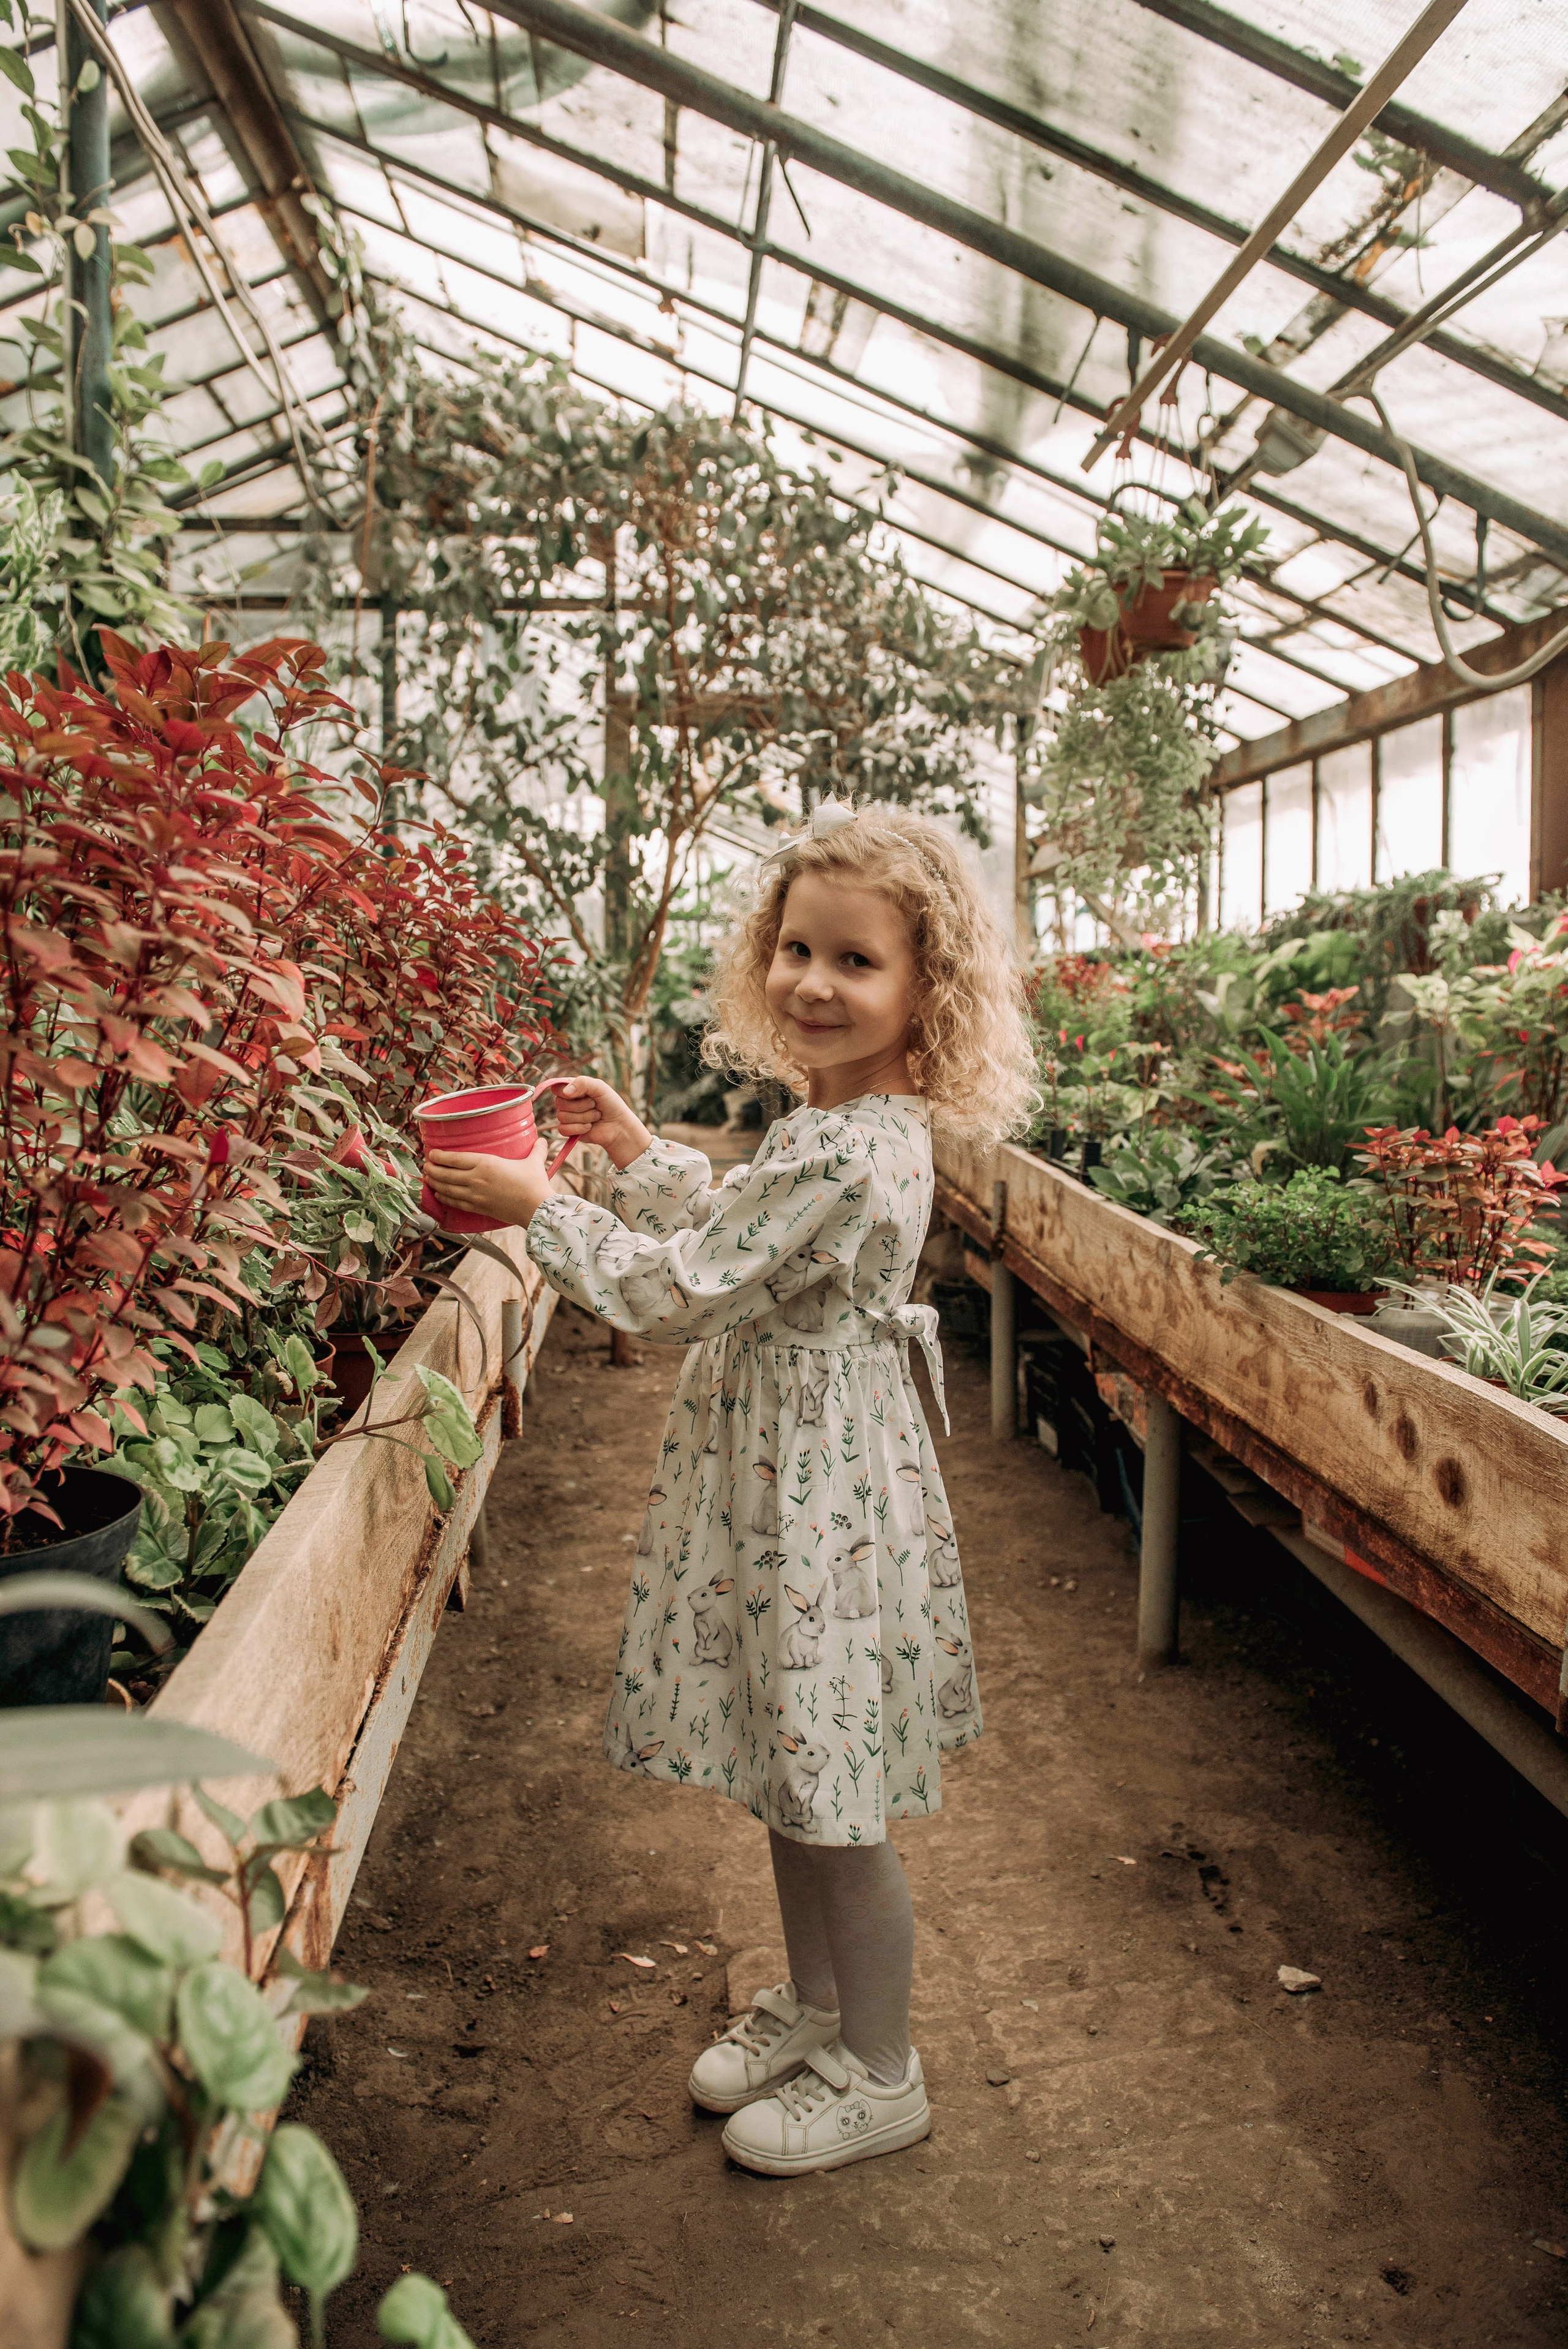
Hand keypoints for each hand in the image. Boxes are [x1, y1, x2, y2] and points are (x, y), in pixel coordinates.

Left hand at [424, 1136, 551, 1226]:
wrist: (536, 1208)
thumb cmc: (534, 1184)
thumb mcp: (534, 1162)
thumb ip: (536, 1150)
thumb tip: (543, 1140)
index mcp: (486, 1163)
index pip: (454, 1158)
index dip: (439, 1156)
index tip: (432, 1153)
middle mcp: (476, 1178)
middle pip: (446, 1174)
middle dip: (432, 1169)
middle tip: (426, 1166)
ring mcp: (475, 1195)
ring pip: (447, 1188)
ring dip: (434, 1183)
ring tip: (428, 1178)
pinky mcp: (478, 1208)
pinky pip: (455, 1203)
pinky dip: (444, 1198)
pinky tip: (439, 1195)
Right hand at [550, 1077, 651, 1170]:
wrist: (619, 1126)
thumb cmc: (611, 1104)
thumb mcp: (600, 1087)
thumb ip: (582, 1083)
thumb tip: (565, 1092)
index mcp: (572, 1088)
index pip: (556, 1087)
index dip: (566, 1091)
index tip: (583, 1094)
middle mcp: (567, 1102)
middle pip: (559, 1103)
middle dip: (581, 1105)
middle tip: (594, 1105)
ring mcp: (567, 1116)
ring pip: (562, 1117)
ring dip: (584, 1117)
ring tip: (596, 1116)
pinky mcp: (569, 1131)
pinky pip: (563, 1129)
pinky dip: (579, 1128)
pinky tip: (590, 1127)